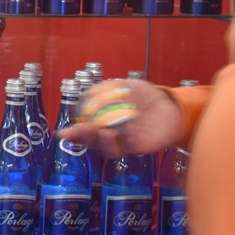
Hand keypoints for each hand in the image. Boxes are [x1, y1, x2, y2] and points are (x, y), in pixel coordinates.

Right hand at [59, 79, 183, 157]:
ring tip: (101, 131)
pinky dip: (118, 143)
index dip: (72, 133)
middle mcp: (108, 132)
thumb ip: (107, 89)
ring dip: (99, 141)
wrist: (170, 106)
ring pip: (104, 147)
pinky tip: (116, 133)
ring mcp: (121, 141)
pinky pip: (123, 148)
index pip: (82, 128)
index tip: (63, 133)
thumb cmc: (145, 95)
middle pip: (89, 140)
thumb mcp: (124, 85)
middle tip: (78, 131)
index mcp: (101, 119)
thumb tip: (88, 95)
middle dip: (81, 137)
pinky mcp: (136, 147)